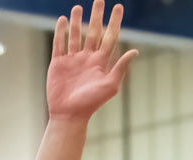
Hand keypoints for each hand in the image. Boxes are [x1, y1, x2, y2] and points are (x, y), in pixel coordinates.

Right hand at [46, 4, 137, 121]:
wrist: (69, 115)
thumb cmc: (91, 104)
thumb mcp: (110, 85)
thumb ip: (121, 67)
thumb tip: (135, 51)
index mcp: (101, 62)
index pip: (109, 36)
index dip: (114, 21)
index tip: (118, 7)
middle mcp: (87, 58)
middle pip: (93, 31)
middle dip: (96, 16)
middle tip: (99, 0)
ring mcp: (72, 60)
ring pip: (75, 35)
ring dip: (76, 21)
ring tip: (78, 7)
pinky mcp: (58, 64)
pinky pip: (59, 44)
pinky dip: (60, 32)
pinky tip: (62, 20)